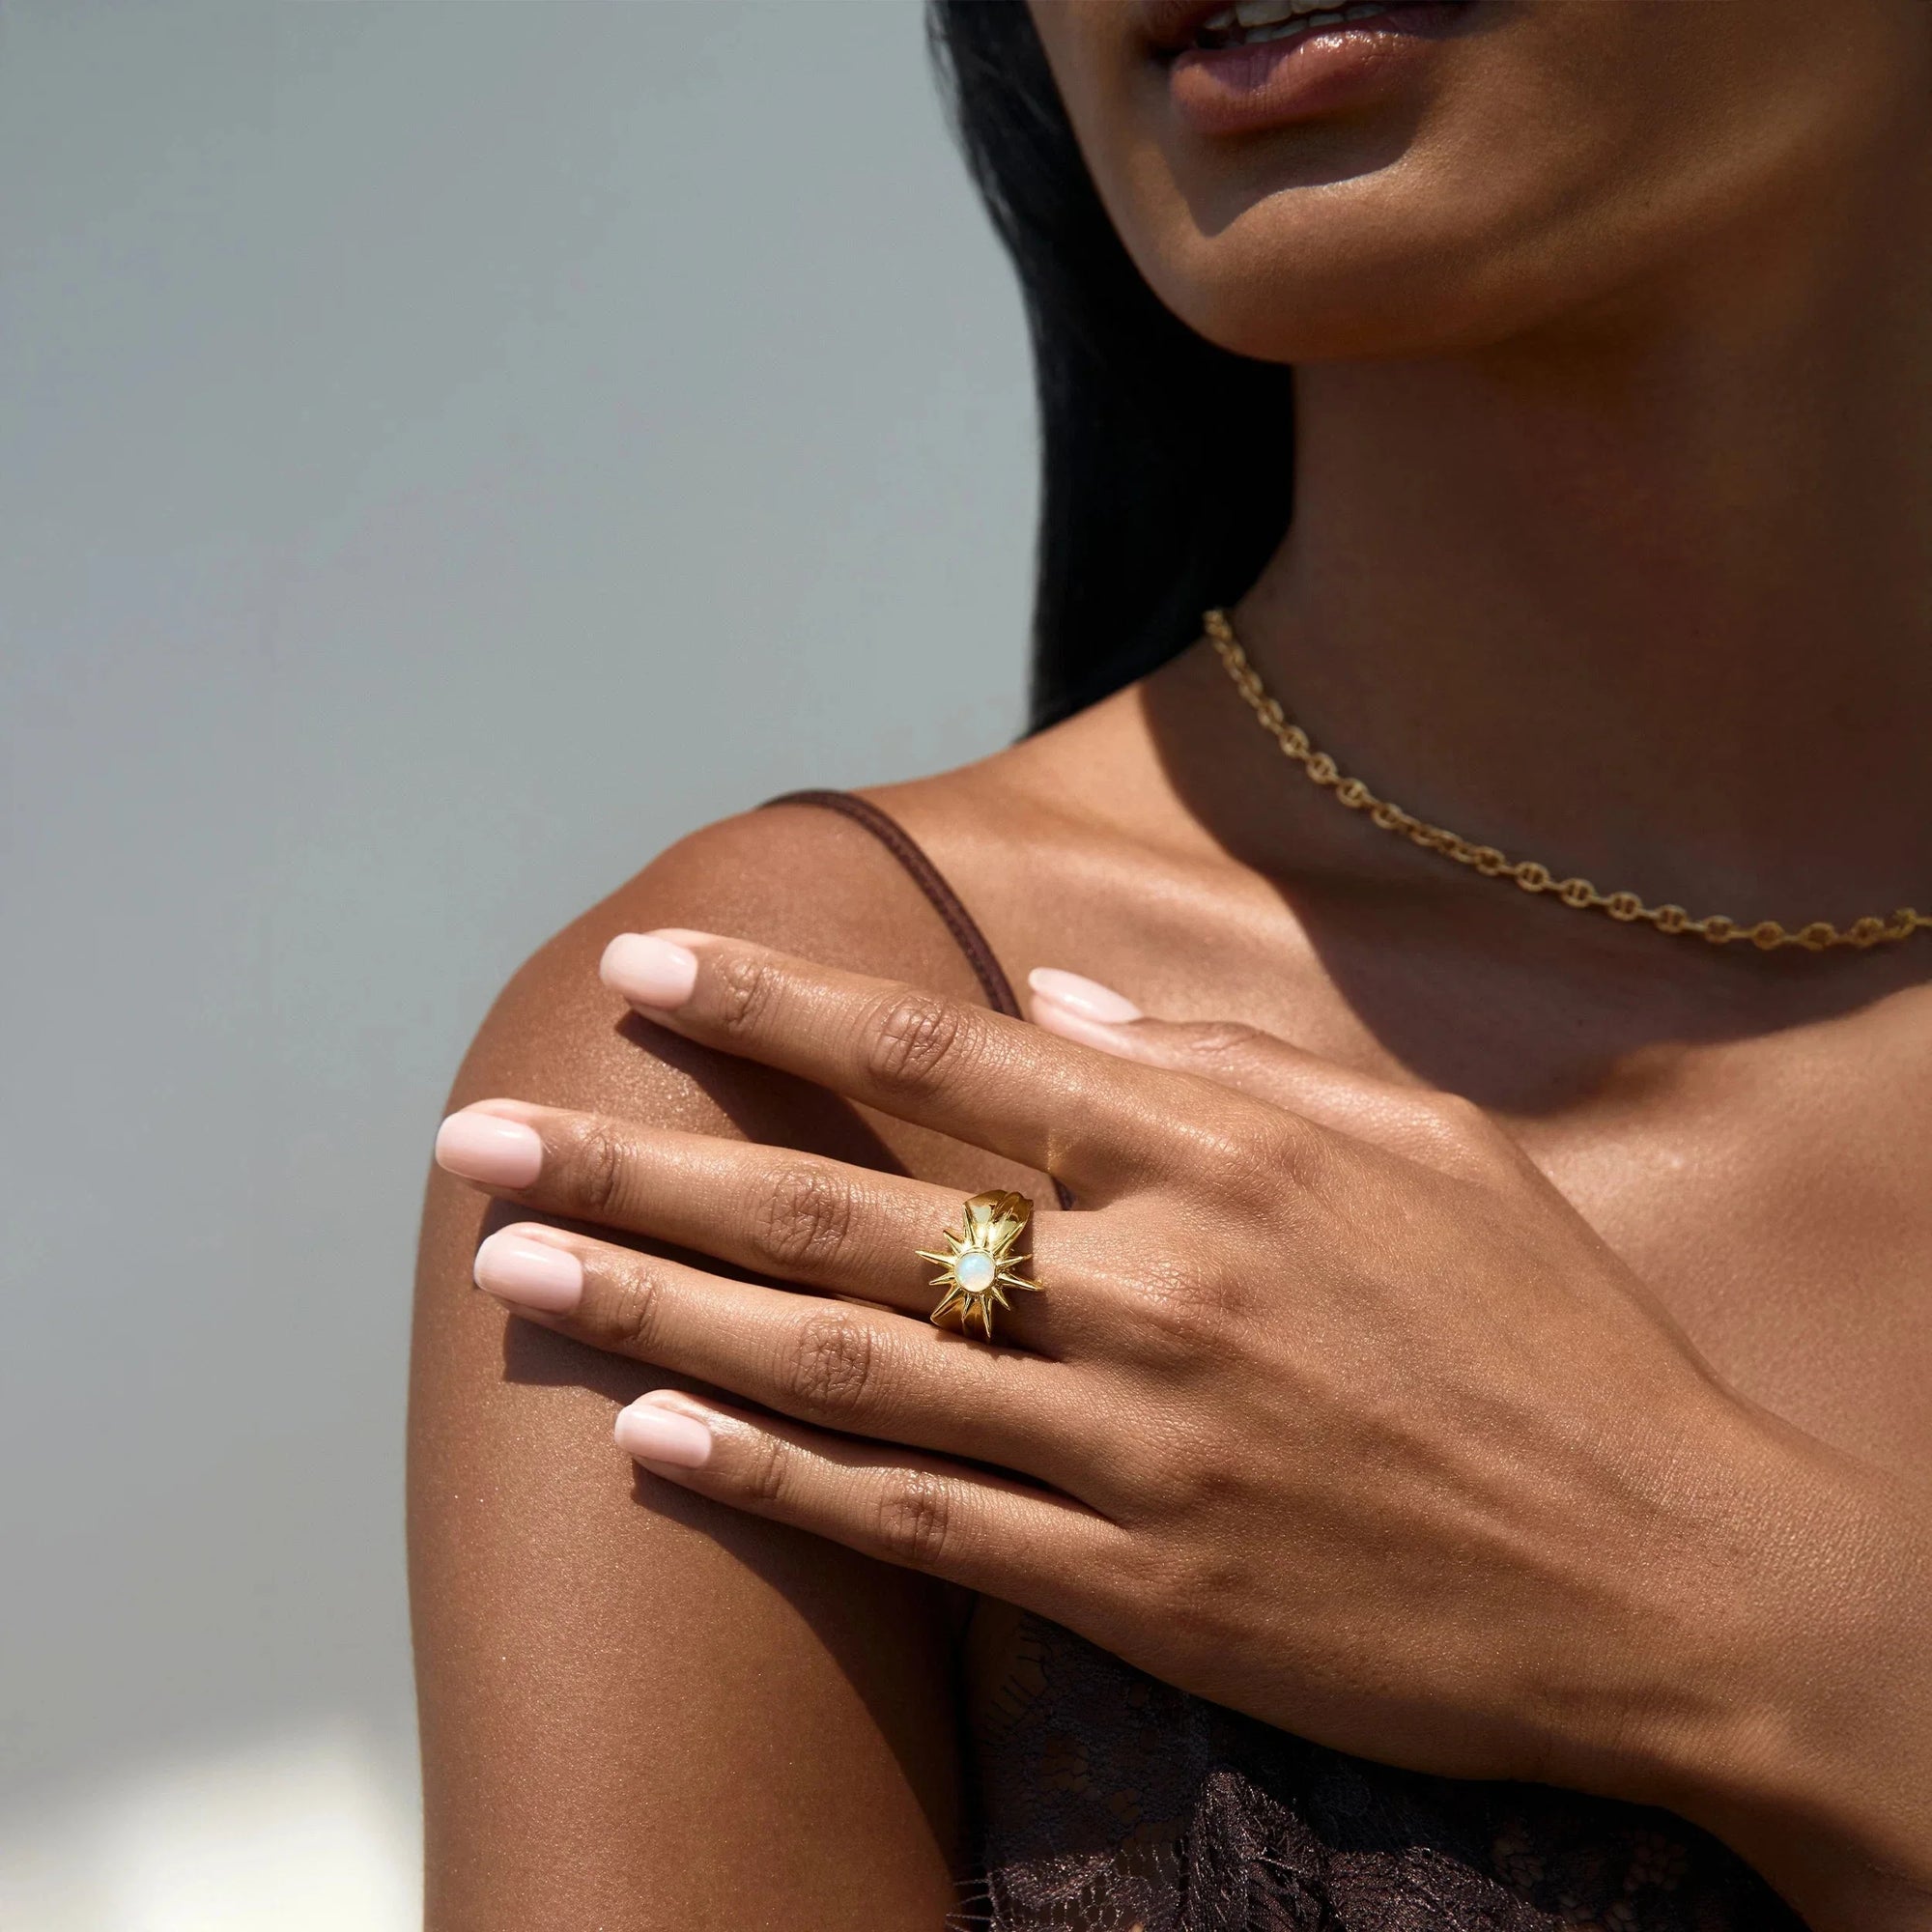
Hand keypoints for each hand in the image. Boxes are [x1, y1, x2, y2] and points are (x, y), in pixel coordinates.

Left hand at [431, 928, 1931, 1918]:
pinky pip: (918, 1524)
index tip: (644, 971)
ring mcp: (1134, 1448)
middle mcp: (1151, 1288)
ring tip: (512, 1275)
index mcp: (1222, 1155)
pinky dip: (776, 1478)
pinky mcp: (1141, 1587)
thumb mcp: (1424, 1145)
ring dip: (657, 1314)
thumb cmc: (1555, 1336)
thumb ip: (1234, 1066)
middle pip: (842, 1210)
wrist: (1674, 1577)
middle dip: (644, 1165)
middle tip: (484, 1137)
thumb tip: (1067, 1012)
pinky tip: (656, 1442)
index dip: (779, 1005)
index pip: (945, 1054)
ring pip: (841, 1365)